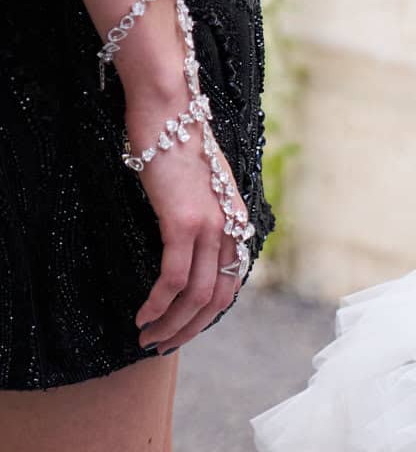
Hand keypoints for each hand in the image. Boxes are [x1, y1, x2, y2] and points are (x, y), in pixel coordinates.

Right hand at [125, 73, 249, 356]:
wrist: (169, 105)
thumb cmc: (176, 141)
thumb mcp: (197, 186)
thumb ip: (199, 215)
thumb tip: (185, 241)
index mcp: (238, 225)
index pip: (228, 285)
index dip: (205, 314)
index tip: (181, 328)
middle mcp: (231, 231)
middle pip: (217, 300)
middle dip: (188, 329)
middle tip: (161, 345)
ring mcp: (211, 228)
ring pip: (196, 297)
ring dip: (170, 324)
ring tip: (146, 338)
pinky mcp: (185, 223)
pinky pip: (174, 278)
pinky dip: (158, 303)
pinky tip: (141, 316)